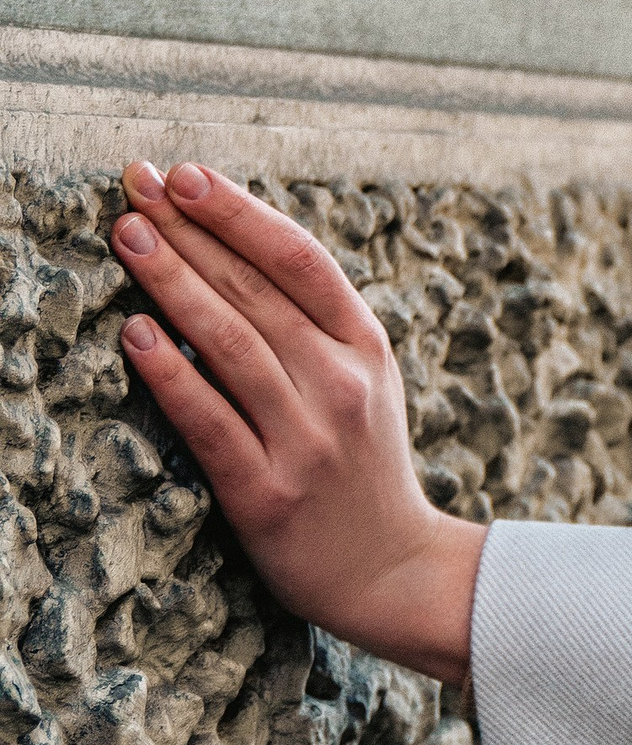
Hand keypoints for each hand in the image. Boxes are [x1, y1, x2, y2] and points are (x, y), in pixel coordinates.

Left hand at [112, 162, 485, 685]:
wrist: (391, 570)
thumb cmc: (362, 466)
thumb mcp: (365, 380)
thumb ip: (314, 323)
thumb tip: (236, 248)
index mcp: (366, 346)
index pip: (299, 259)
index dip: (240, 211)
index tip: (186, 174)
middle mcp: (341, 384)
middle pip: (255, 290)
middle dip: (189, 231)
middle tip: (134, 186)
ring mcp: (307, 438)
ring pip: (230, 344)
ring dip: (174, 283)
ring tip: (127, 237)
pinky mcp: (267, 493)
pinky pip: (210, 422)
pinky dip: (170, 374)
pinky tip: (135, 334)